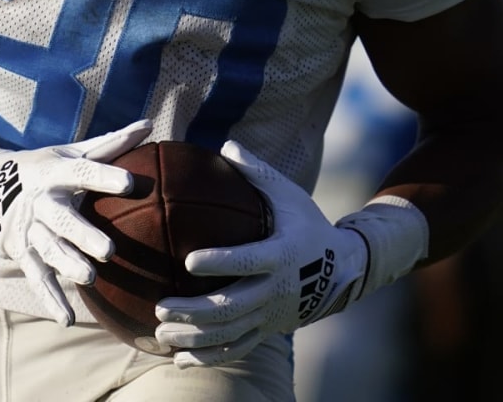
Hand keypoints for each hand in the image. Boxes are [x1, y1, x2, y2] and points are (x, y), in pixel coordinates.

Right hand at [0, 119, 152, 324]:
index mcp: (55, 174)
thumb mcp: (71, 153)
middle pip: (62, 221)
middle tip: (110, 251)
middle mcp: (40, 203)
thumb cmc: (45, 168)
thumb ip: (110, 145)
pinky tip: (66, 319)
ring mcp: (29, 230)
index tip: (131, 182)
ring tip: (90, 277)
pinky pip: (37, 278)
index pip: (82, 173)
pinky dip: (50, 299)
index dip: (105, 177)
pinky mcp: (22, 253)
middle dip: (83, 236)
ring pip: (49, 251)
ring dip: (67, 265)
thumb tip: (149, 125)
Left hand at [154, 140, 426, 366]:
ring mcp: (272, 314)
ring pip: (230, 333)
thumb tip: (225, 145)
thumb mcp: (288, 195)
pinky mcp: (269, 330)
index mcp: (280, 253)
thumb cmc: (306, 224)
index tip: (187, 260)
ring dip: (194, 337)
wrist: (342, 269)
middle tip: (160, 306)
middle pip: (233, 306)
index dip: (220, 262)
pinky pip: (237, 349)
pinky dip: (208, 356)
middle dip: (195, 311)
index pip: (248, 260)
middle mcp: (276, 289)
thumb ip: (256, 172)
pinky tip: (177, 358)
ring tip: (160, 332)